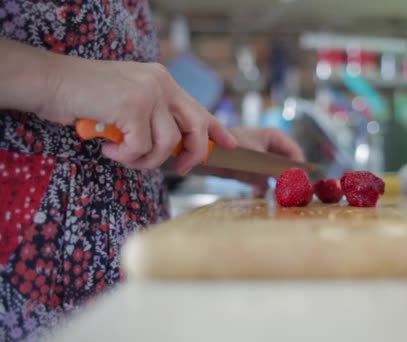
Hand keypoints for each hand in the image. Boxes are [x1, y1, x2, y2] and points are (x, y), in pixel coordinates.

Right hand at [42, 55, 235, 173]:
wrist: (52, 82)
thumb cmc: (86, 97)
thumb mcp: (129, 101)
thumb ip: (154, 115)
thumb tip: (176, 145)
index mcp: (162, 80)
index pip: (198, 108)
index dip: (217, 129)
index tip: (233, 145)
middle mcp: (161, 83)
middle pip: (195, 128)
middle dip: (193, 155)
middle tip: (180, 170)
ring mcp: (148, 93)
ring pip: (167, 144)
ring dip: (145, 159)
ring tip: (122, 154)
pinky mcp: (133, 106)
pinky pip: (141, 147)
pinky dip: (125, 156)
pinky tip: (107, 147)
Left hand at [200, 127, 304, 195]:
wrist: (207, 154)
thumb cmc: (232, 146)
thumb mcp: (255, 156)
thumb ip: (274, 167)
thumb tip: (291, 178)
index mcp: (276, 137)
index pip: (295, 152)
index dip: (299, 167)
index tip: (300, 182)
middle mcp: (273, 149)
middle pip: (289, 165)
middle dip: (291, 179)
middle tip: (293, 193)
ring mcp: (265, 161)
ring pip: (280, 175)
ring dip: (280, 186)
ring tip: (280, 197)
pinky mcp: (256, 172)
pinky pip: (267, 183)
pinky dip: (266, 189)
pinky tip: (261, 194)